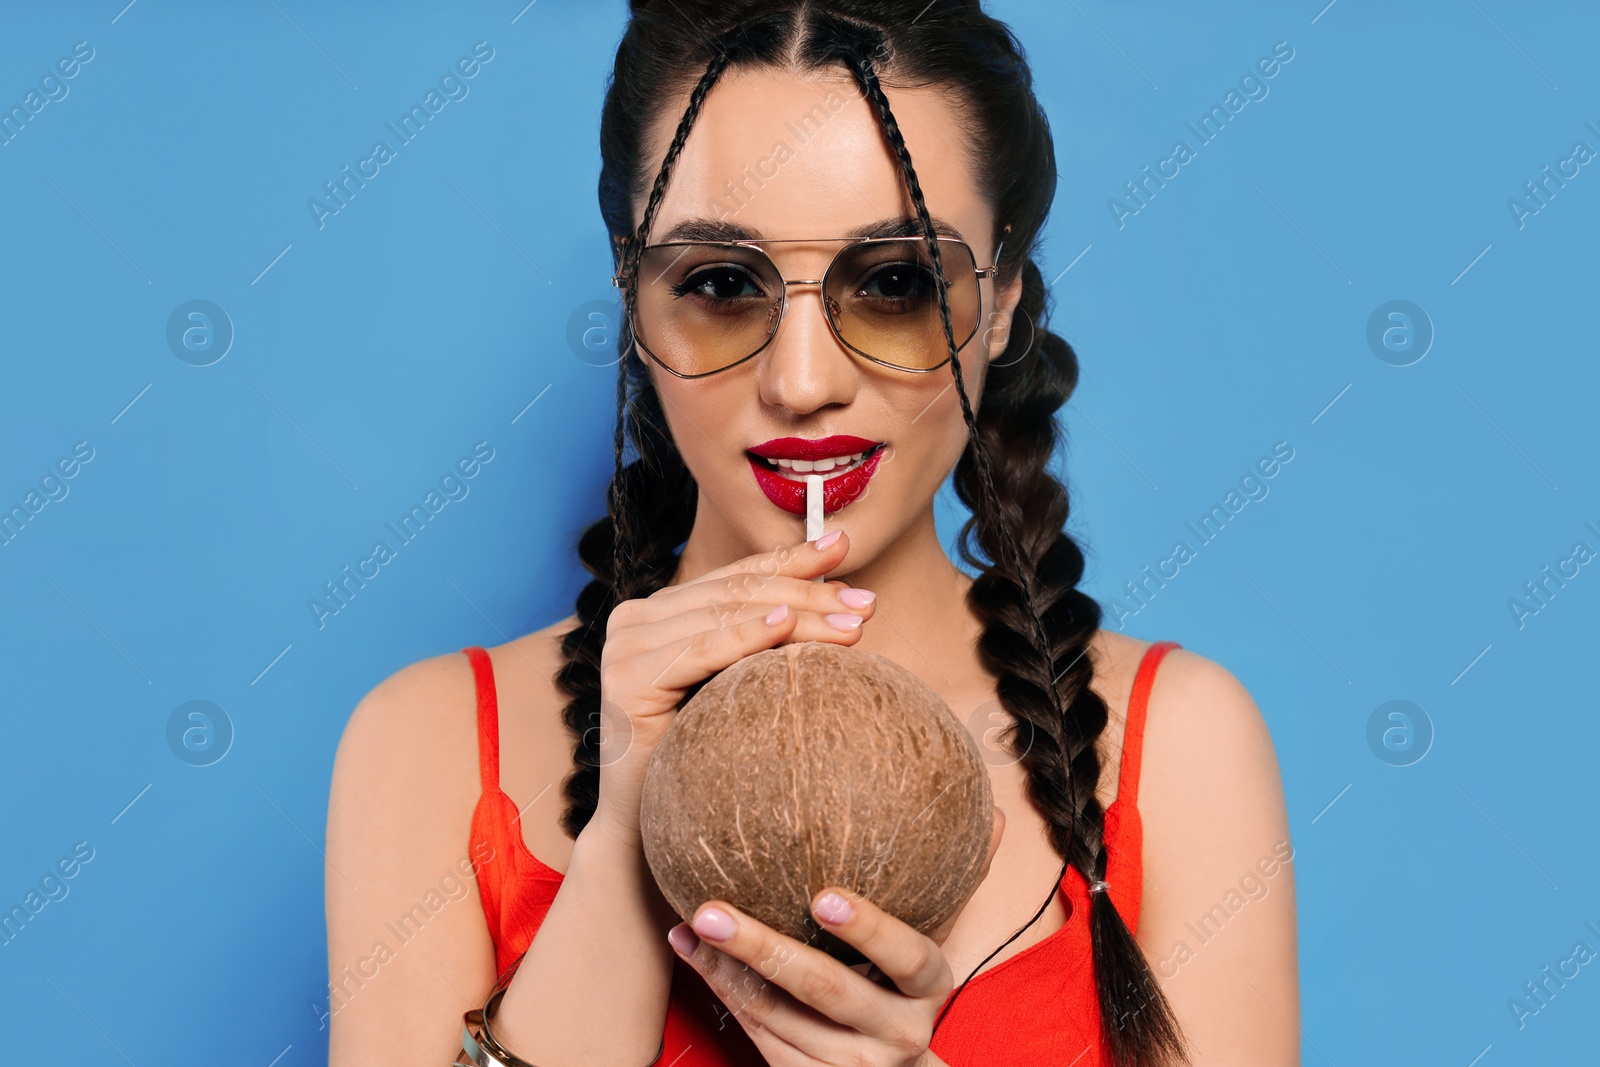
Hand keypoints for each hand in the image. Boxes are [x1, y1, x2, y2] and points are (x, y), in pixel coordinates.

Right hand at [590, 531, 875, 841]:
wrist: (654, 829)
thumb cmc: (706, 759)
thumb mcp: (743, 684)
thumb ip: (772, 639)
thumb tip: (849, 599)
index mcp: (663, 611)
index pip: (739, 578)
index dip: (794, 561)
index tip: (845, 548)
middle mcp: (637, 619)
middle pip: (737, 594)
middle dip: (808, 593)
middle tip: (867, 601)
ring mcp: (624, 646)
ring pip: (726, 617)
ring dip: (796, 615)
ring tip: (851, 624)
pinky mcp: (624, 681)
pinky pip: (698, 652)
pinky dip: (743, 637)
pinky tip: (783, 627)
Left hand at [667, 807, 1004, 1065]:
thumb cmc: (906, 992)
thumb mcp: (932, 947)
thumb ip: (958, 883)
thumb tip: (995, 813)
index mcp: (929, 988)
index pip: (907, 956)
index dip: (869, 928)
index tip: (823, 895)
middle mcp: (896, 1033)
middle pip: (824, 990)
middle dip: (762, 947)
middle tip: (712, 909)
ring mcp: (853, 1066)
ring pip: (778, 1016)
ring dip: (725, 969)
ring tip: (690, 922)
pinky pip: (759, 1036)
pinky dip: (722, 992)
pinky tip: (692, 951)